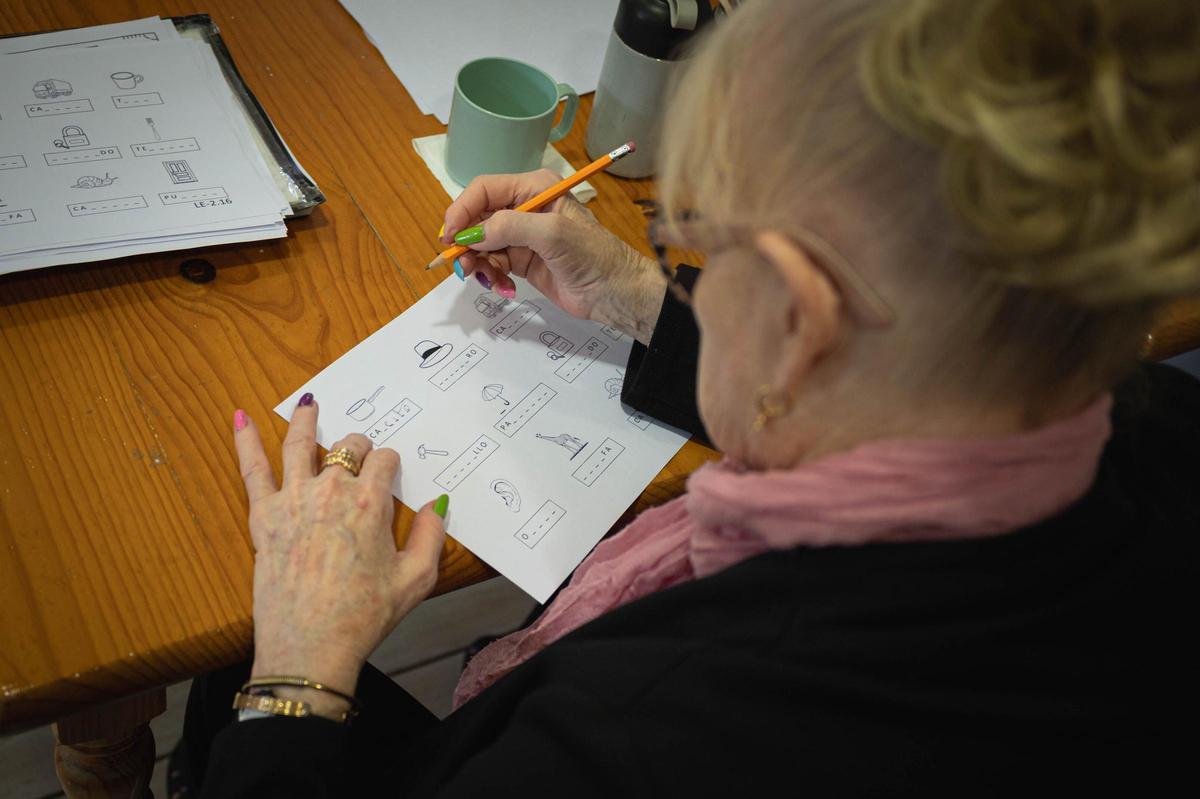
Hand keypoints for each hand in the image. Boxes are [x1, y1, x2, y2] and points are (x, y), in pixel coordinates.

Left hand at [232, 399, 446, 714]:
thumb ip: (432, 535)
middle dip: (359, 448)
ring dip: (307, 420)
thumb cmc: (365, 616)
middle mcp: (331, 490)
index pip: (384, 461)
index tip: (391, 479)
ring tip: (311, 403)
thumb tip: (437, 504)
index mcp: (371, 503)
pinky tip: (239, 419)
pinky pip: (252, 470)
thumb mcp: (417, 579)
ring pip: (301, 445)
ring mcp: (293, 500)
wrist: (310, 648)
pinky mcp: (264, 516)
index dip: (390, 466)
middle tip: (361, 460)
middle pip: (348, 448)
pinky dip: (245, 442)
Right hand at [443, 170, 666, 342]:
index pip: (483, 190)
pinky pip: (492, 264)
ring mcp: (521, 236)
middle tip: (463, 266)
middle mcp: (524, 208)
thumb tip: (472, 234)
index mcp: (533, 189)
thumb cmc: (593, 255)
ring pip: (480, 245)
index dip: (462, 210)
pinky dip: (492, 277)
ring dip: (478, 264)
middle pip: (477, 219)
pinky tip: (505, 288)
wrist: (615, 291)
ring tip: (490, 281)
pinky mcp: (521, 260)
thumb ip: (510, 227)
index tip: (450, 236)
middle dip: (466, 243)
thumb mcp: (552, 234)